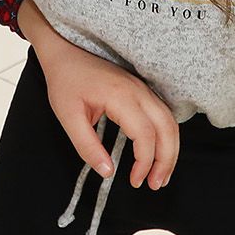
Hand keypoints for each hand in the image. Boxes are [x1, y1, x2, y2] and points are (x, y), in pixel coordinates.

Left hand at [23, 2, 178, 188]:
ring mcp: (143, 88)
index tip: (134, 181)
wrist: (65, 50)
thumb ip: (87, 146)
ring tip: (161, 175)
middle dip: (167, 160)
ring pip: (170, 121)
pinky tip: (159, 151)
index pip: (145, 135)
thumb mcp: (68, 117)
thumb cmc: (65, 80)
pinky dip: (166, 136)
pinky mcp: (141, 89)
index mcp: (121, 97)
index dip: (144, 162)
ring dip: (170, 149)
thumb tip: (107, 172)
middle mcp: (139, 91)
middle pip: (167, 128)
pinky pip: (164, 114)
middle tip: (156, 184)